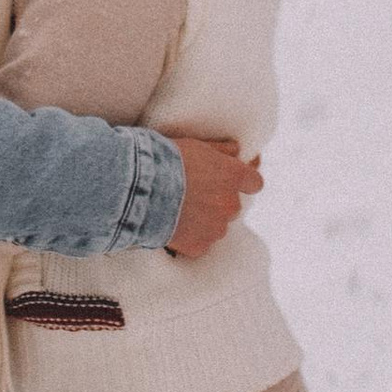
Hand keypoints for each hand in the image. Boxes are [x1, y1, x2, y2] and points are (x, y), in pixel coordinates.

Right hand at [168, 133, 263, 260]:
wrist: (137, 187)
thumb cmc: (163, 159)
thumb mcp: (195, 145)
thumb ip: (221, 149)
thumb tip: (237, 150)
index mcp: (233, 176)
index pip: (254, 183)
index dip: (242, 182)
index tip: (228, 182)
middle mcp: (230, 203)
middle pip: (232, 206)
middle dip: (216, 203)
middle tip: (191, 196)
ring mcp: (216, 228)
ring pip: (216, 227)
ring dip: (203, 223)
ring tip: (177, 213)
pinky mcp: (199, 246)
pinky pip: (199, 244)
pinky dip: (188, 239)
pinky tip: (171, 228)